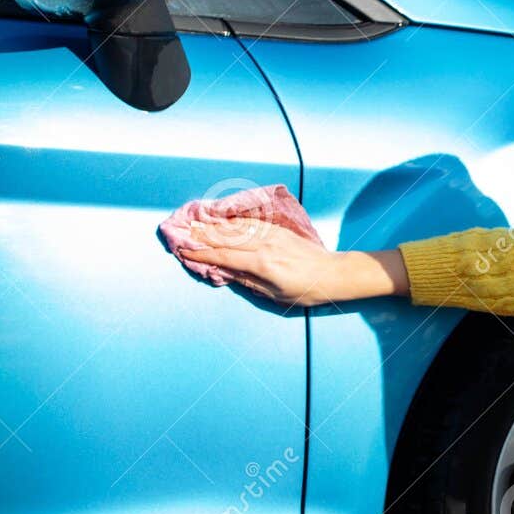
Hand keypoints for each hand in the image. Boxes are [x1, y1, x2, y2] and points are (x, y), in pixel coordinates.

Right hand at [181, 222, 399, 305]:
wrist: (333, 274)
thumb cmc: (305, 291)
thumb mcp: (274, 294)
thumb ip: (248, 281)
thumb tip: (225, 272)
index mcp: (261, 264)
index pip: (223, 256)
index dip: (201, 254)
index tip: (183, 252)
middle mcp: (264, 245)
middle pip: (225, 238)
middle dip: (201, 235)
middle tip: (180, 232)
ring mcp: (272, 234)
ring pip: (235, 227)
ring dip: (213, 225)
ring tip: (194, 223)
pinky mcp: (278, 230)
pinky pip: (250, 222)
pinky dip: (232, 220)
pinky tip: (221, 218)